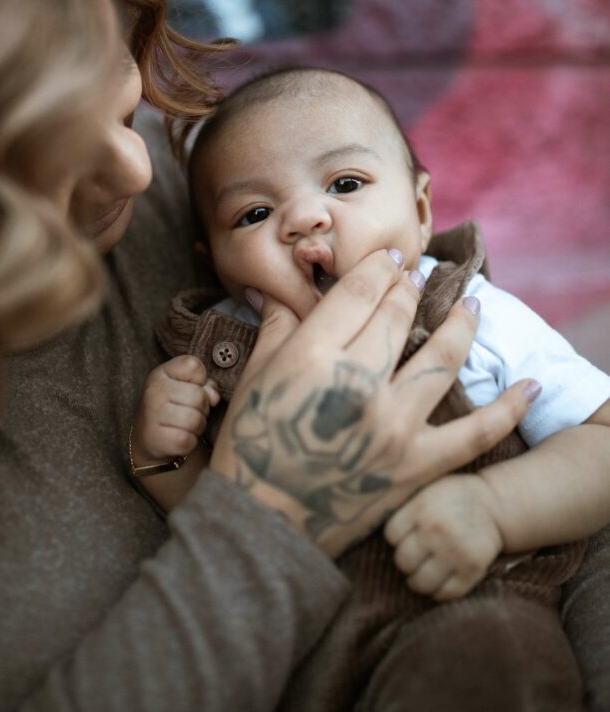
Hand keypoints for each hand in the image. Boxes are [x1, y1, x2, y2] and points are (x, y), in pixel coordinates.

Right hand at [132, 356, 219, 462]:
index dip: (201, 379)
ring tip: (187, 425)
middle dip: (203, 407)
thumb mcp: (186, 387)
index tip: (190, 387)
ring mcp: (153, 415)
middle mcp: (154, 391)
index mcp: (161, 373)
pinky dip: (191, 442)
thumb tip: (214, 397)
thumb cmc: (174, 407)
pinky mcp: (158, 439)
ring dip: (198, 426)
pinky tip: (181, 437)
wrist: (149, 438)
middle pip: (199, 396)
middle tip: (191, 411)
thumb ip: (205, 384)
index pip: (194, 366)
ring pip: (196, 420)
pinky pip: (188, 440)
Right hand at [210, 248, 535, 558]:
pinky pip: (474, 433)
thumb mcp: (254, 377)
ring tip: (471, 304)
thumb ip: (278, 326)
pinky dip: (508, 410)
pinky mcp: (417, 464)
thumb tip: (278, 288)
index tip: (390, 258)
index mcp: (312, 358)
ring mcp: (394, 426)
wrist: (267, 522)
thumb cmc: (251, 445)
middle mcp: (358, 385)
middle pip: (398, 316)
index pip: (358, 293)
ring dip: (462, 325)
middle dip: (410, 287)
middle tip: (418, 275)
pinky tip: (530, 387)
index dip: (379, 268)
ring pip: (442, 358)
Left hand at [384, 474, 503, 599]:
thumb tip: (370, 516)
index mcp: (420, 508)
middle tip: (414, 557)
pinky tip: (439, 581)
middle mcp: (435, 531)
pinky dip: (438, 593)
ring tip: (422, 573)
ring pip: (420, 583)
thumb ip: (405, 505)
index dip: (396, 539)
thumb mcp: (426, 488)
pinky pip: (445, 594)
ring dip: (418, 581)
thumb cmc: (452, 495)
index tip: (404, 537)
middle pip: (402, 561)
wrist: (495, 503)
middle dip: (405, 562)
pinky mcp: (471, 570)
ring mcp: (454, 553)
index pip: (391, 536)